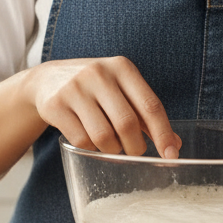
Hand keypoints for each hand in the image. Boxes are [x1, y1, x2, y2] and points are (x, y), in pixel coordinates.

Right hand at [25, 56, 180, 158]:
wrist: (48, 79)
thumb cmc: (95, 88)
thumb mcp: (121, 90)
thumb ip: (146, 115)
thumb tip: (174, 145)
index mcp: (122, 68)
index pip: (150, 105)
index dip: (163, 133)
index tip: (171, 155)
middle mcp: (99, 74)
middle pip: (127, 124)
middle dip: (135, 147)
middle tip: (135, 151)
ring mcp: (75, 88)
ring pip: (103, 136)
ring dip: (112, 150)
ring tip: (112, 145)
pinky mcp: (55, 105)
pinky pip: (81, 140)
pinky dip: (91, 149)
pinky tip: (91, 140)